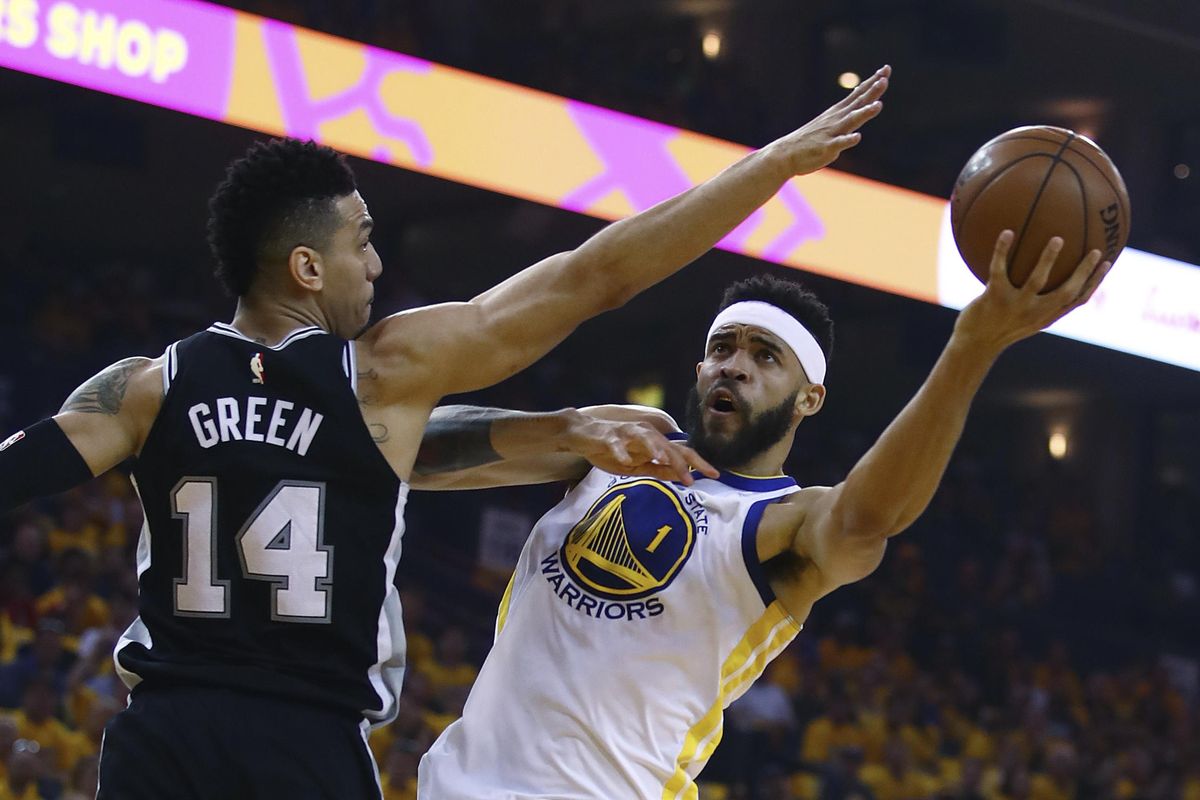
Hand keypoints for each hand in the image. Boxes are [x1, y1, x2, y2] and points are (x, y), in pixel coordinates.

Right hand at [563, 413, 717, 484]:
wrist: (582, 436)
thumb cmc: (612, 450)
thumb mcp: (637, 465)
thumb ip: (658, 469)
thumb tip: (681, 476)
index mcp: (654, 443)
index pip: (681, 452)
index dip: (698, 462)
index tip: (715, 474)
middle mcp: (645, 435)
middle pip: (667, 446)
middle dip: (680, 462)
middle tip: (691, 479)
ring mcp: (627, 434)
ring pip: (645, 438)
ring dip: (655, 449)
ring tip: (664, 460)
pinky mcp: (608, 436)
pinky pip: (615, 443)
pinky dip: (620, 451)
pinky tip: (624, 460)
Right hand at [766, 65, 890, 175]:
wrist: (786, 154)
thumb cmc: (811, 138)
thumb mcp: (831, 120)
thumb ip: (849, 109)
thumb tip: (862, 93)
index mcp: (839, 112)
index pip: (859, 94)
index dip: (873, 82)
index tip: (886, 69)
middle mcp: (837, 119)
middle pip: (858, 103)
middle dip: (872, 91)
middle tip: (884, 79)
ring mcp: (832, 133)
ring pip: (851, 121)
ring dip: (864, 113)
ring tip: (878, 105)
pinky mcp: (826, 148)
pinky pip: (838, 144)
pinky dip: (847, 140)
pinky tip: (857, 137)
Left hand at [955, 230, 1111, 351]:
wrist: (971, 345)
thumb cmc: (996, 328)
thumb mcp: (1021, 320)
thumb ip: (1037, 303)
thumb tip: (1047, 275)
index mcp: (1045, 317)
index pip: (1077, 301)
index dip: (1094, 283)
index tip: (1107, 263)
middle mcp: (1034, 313)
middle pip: (1067, 292)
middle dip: (1084, 272)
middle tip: (1095, 250)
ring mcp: (1014, 306)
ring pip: (1037, 281)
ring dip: (1048, 259)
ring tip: (1057, 239)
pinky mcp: (993, 298)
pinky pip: (999, 269)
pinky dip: (1002, 250)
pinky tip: (1006, 232)